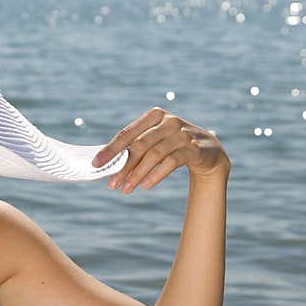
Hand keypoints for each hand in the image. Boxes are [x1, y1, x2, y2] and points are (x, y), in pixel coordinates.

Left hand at [91, 106, 230, 192]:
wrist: (209, 152)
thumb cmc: (173, 147)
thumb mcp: (155, 142)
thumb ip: (136, 149)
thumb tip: (108, 166)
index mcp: (155, 116)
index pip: (127, 133)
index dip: (110, 149)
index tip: (96, 164)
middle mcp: (169, 121)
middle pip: (140, 145)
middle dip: (123, 166)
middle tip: (111, 185)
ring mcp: (183, 134)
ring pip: (154, 154)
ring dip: (137, 174)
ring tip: (125, 189)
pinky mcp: (195, 148)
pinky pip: (171, 162)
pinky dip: (156, 175)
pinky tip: (145, 186)